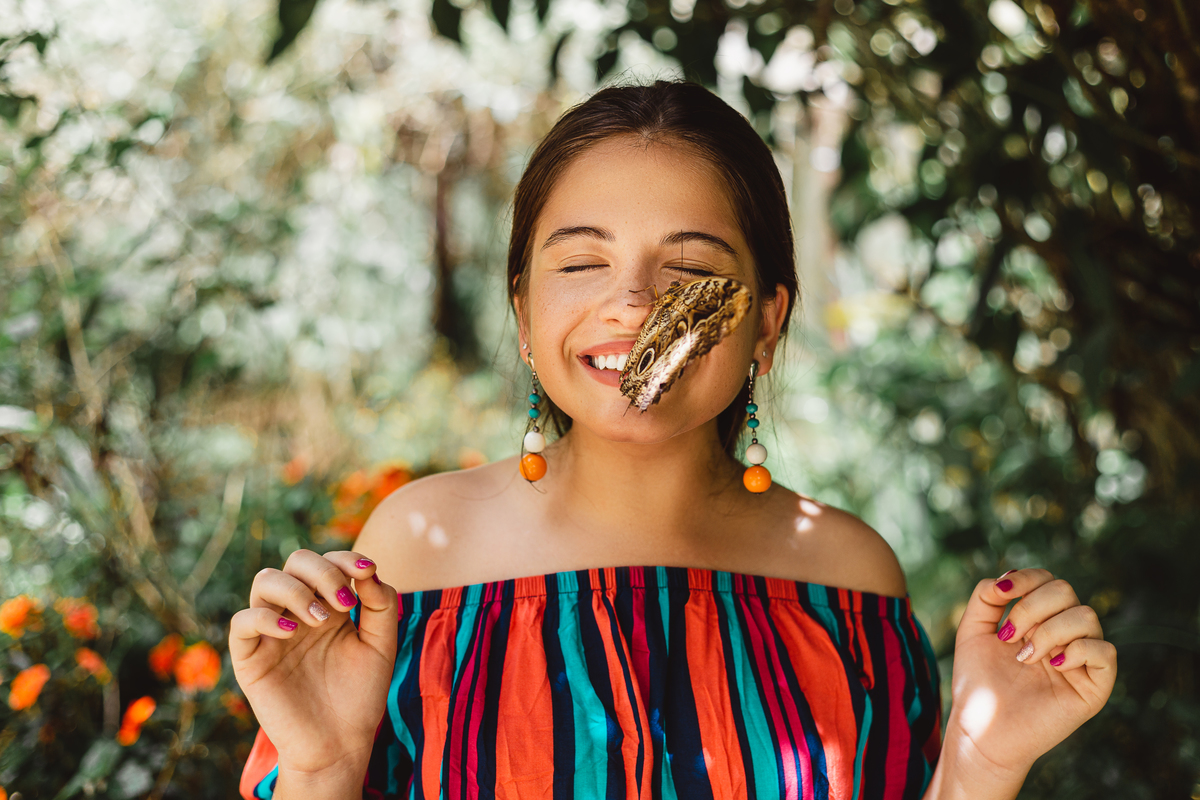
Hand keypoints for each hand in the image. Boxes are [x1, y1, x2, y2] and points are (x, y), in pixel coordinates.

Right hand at [230, 550, 397, 778]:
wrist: (340, 743)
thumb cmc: (360, 694)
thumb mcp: (381, 644)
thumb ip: (381, 604)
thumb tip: (368, 569)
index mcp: (328, 604)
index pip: (327, 561)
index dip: (345, 558)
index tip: (367, 571)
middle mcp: (297, 611)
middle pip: (296, 561)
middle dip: (323, 572)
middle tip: (346, 603)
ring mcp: (272, 631)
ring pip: (265, 580)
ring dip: (296, 589)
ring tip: (323, 619)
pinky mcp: (250, 657)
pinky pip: (241, 622)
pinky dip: (265, 618)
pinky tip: (293, 631)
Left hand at [947, 569, 1116, 776]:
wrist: (982, 729)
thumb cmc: (979, 683)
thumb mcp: (973, 630)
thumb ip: (985, 596)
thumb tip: (1007, 577)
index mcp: (1039, 619)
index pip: (1048, 580)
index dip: (1027, 578)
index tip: (1001, 594)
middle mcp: (1064, 634)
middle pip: (1066, 590)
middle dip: (1031, 607)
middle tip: (1010, 637)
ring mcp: (1081, 659)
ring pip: (1086, 616)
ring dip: (1048, 630)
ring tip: (1025, 657)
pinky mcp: (1095, 686)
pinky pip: (1105, 651)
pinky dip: (1077, 649)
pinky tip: (1051, 665)